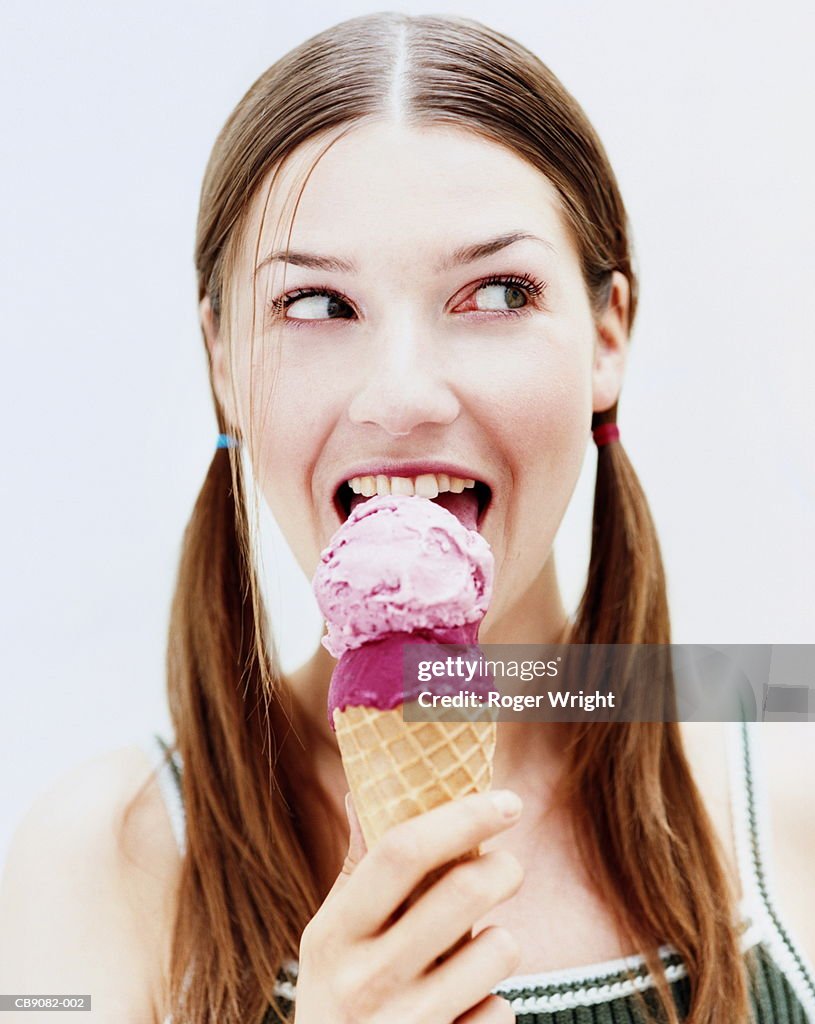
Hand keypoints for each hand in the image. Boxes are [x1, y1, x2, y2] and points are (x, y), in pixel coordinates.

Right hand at [294, 789, 523, 1022]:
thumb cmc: (342, 997)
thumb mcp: (333, 938)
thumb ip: (358, 870)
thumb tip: (363, 790)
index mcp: (332, 933)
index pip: (400, 850)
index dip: (461, 816)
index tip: (507, 800)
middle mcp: (362, 980)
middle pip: (462, 891)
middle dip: (504, 868)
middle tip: (507, 867)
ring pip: (497, 950)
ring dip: (501, 940)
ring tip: (477, 948)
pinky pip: (501, 1012)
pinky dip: (494, 1005)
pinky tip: (464, 1012)